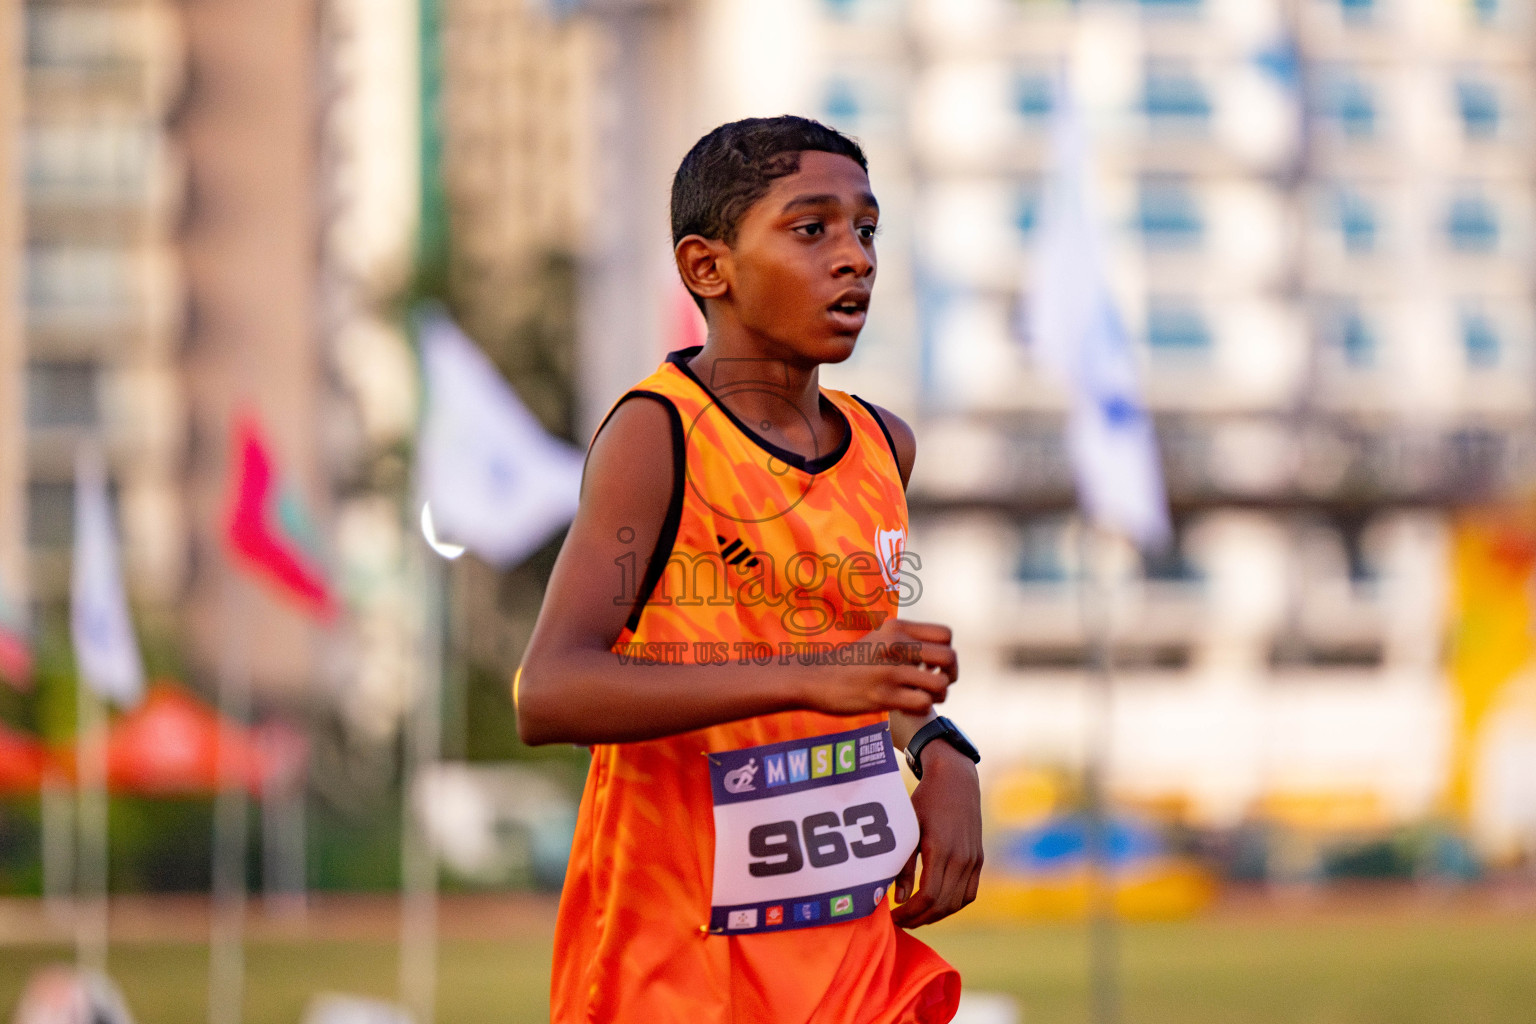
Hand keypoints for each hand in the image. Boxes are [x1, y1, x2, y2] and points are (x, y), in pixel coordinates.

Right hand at [802, 619, 957, 716]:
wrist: (813, 678)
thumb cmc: (850, 662)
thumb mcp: (877, 638)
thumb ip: (905, 640)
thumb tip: (936, 652)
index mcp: (897, 628)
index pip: (945, 635)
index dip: (947, 652)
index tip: (934, 665)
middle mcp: (896, 645)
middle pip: (950, 658)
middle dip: (950, 675)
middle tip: (935, 684)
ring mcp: (890, 671)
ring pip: (940, 684)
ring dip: (937, 696)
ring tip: (922, 697)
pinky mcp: (883, 696)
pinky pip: (923, 704)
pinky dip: (921, 709)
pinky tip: (908, 708)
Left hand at [892, 741, 982, 927]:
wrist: (956, 780)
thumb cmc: (925, 801)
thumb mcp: (908, 829)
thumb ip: (903, 865)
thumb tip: (898, 899)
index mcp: (941, 849)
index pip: (927, 896)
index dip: (910, 913)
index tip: (893, 917)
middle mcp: (961, 858)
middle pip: (942, 905)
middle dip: (919, 919)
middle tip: (901, 922)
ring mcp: (973, 860)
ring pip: (957, 903)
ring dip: (936, 915)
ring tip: (916, 916)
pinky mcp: (979, 859)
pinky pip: (969, 893)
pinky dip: (954, 905)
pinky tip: (937, 906)